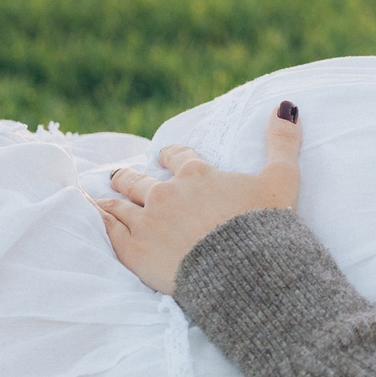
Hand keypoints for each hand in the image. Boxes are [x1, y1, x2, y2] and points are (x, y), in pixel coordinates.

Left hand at [94, 102, 302, 293]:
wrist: (244, 271)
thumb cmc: (264, 226)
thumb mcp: (282, 179)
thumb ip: (282, 141)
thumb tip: (286, 105)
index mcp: (197, 175)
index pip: (177, 157)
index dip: (171, 155)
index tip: (165, 156)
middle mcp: (166, 194)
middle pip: (140, 180)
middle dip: (130, 177)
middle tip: (122, 176)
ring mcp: (147, 221)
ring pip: (119, 203)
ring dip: (111, 197)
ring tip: (103, 195)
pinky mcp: (134, 250)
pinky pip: (107, 228)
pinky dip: (97, 217)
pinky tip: (89, 212)